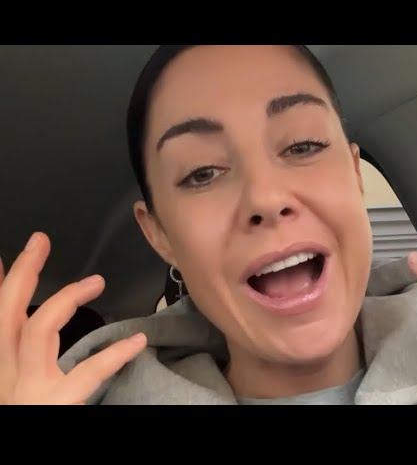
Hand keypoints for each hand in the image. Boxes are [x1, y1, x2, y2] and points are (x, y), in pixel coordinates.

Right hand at [0, 232, 146, 403]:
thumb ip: (23, 353)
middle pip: (5, 314)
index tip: (10, 255)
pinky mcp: (53, 405)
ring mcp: (25, 391)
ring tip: (95, 282)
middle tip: (39, 242)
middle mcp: (2, 376)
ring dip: (65, 299)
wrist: (22, 441)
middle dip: (22, 274)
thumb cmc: (30, 410)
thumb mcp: (17, 384)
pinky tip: (136, 343)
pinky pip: (85, 373)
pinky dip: (112, 355)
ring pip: (36, 330)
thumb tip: (33, 323)